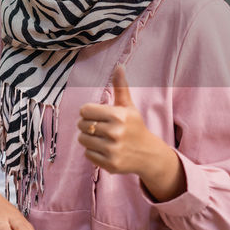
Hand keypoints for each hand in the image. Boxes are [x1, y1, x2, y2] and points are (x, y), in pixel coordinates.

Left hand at [77, 64, 185, 201]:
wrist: (148, 154)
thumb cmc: (134, 127)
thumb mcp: (128, 107)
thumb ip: (121, 87)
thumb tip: (119, 66)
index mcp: (118, 116)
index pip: (84, 110)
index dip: (89, 112)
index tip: (98, 115)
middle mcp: (115, 133)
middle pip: (82, 125)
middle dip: (88, 125)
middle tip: (100, 128)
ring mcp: (112, 150)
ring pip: (82, 140)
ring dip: (89, 139)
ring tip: (102, 138)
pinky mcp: (110, 164)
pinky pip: (87, 154)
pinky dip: (93, 152)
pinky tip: (106, 150)